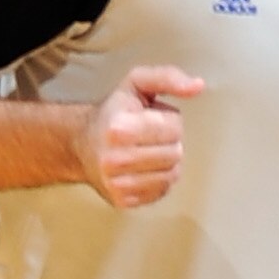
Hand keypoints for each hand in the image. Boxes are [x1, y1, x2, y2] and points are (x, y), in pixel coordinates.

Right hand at [74, 67, 201, 208]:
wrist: (80, 144)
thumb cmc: (114, 112)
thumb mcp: (136, 83)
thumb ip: (167, 77)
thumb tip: (198, 85)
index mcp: (119, 128)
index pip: (174, 128)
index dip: (169, 121)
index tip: (151, 119)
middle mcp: (115, 159)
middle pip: (175, 153)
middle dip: (169, 142)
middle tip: (150, 137)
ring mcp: (117, 184)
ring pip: (171, 175)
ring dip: (166, 162)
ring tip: (148, 152)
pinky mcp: (122, 201)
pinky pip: (161, 192)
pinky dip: (158, 180)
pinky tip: (144, 169)